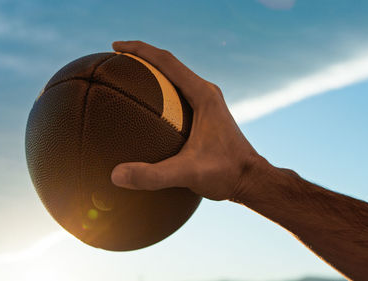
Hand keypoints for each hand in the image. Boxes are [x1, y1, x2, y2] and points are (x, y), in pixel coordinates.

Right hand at [110, 40, 261, 200]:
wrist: (252, 180)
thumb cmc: (225, 174)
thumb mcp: (187, 173)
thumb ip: (152, 175)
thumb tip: (116, 175)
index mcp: (203, 95)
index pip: (166, 61)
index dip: (139, 50)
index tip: (115, 47)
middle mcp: (206, 92)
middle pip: (170, 64)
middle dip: (142, 56)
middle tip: (116, 58)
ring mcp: (208, 102)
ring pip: (176, 77)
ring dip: (152, 71)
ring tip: (128, 76)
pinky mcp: (207, 114)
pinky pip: (179, 93)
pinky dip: (160, 91)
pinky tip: (147, 106)